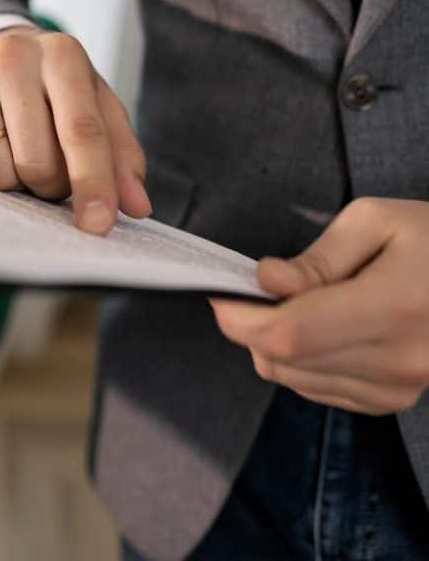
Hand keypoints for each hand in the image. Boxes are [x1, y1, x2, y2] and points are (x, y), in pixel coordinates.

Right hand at [0, 25, 151, 233]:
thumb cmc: (55, 88)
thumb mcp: (96, 106)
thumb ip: (122, 156)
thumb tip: (136, 206)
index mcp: (64, 54)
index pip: (82, 131)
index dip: (93, 183)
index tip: (98, 226)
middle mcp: (14, 55)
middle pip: (37, 162)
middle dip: (50, 186)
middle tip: (50, 172)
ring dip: (14, 182)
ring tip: (18, 152)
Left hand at [210, 198, 428, 414]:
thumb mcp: (375, 220)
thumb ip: (316, 258)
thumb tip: (266, 281)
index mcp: (393, 307)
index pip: (292, 334)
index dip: (242, 318)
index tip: (220, 293)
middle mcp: (399, 360)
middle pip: (286, 361)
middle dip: (251, 326)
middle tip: (253, 289)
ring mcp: (399, 388)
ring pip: (295, 380)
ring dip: (275, 344)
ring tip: (297, 302)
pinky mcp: (394, 400)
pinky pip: (319, 389)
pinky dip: (301, 360)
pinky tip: (320, 326)